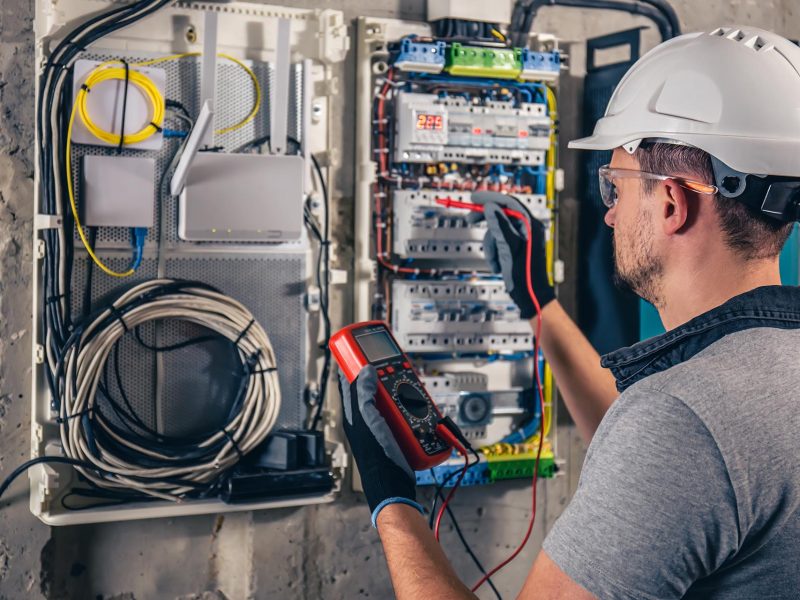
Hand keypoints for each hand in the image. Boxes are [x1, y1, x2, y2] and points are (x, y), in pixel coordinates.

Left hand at [339, 365, 423, 525]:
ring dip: (401, 392)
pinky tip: (418, 407)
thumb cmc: (376, 456)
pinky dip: (412, 408)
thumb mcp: (367, 420)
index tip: (362, 350)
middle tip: (394, 367)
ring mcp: (382, 425)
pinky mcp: (397, 432)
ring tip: (408, 388)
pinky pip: (405, 414)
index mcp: (353, 414)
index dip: (354, 365)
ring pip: (392, 399)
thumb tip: (366, 370)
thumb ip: (364, 394)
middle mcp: (366, 418)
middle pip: (374, 388)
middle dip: (384, 377)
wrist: (394, 484)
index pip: (349, 382)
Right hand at [470, 191, 555, 317]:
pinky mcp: (515, 248)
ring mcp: (522, 238)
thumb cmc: (525, 275)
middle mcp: (527, 229)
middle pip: (501, 214)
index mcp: (530, 225)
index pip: (509, 203)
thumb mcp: (509, 248)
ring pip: (496, 231)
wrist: (530, 295)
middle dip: (486, 221)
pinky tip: (498, 264)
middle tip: (470, 219)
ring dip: (490, 246)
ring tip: (495, 260)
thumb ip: (499, 225)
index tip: (474, 197)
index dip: (490, 198)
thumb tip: (490, 207)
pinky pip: (498, 243)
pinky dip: (494, 253)